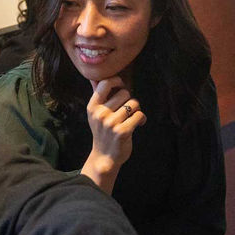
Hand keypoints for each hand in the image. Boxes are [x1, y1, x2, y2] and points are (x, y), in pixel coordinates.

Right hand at [82, 77, 146, 192]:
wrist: (104, 157)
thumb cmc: (102, 133)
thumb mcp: (94, 114)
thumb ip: (96, 95)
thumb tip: (94, 78)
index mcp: (92, 107)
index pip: (105, 83)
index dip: (117, 81)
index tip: (121, 87)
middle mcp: (100, 114)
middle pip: (124, 93)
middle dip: (129, 100)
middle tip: (127, 110)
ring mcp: (111, 123)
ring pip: (134, 103)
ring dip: (136, 110)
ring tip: (132, 118)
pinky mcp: (122, 131)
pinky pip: (139, 115)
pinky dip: (141, 119)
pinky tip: (138, 124)